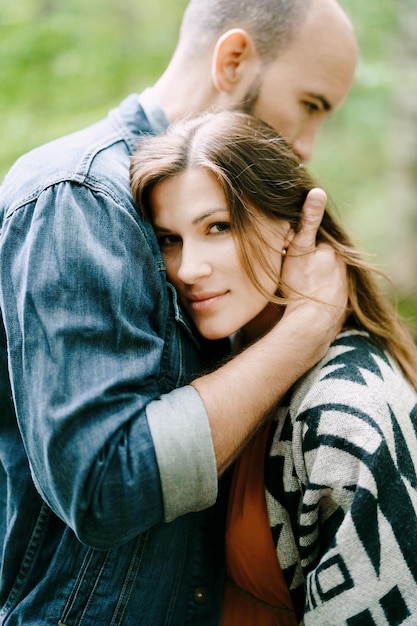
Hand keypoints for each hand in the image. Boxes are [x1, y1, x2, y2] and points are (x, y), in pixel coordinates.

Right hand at [280, 187, 346, 338]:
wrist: (311, 323)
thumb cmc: (302, 285)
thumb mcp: (301, 248)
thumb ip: (309, 220)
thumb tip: (317, 192)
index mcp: (334, 251)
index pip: (313, 239)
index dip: (295, 242)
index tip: (283, 250)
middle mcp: (343, 266)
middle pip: (318, 256)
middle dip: (305, 260)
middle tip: (288, 271)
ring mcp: (343, 285)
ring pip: (321, 274)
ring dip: (309, 277)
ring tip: (295, 286)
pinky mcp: (339, 302)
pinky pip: (323, 291)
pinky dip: (315, 291)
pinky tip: (304, 296)